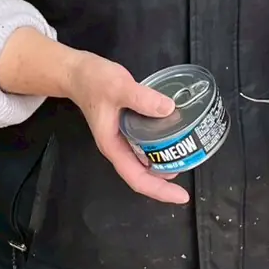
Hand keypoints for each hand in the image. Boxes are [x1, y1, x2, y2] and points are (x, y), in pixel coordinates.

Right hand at [0, 32, 189, 204]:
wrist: (77, 71)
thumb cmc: (93, 81)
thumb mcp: (119, 87)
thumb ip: (142, 98)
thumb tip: (170, 109)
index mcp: (113, 146)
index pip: (137, 179)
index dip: (159, 190)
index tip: (182, 196)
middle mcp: (118, 147)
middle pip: (142, 175)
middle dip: (165, 179)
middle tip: (191, 168)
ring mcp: (122, 138)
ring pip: (144, 160)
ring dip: (164, 163)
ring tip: (187, 156)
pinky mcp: (126, 127)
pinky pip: (146, 143)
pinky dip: (161, 144)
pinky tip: (174, 135)